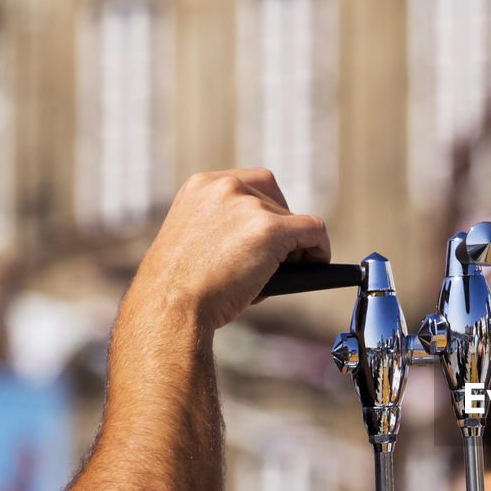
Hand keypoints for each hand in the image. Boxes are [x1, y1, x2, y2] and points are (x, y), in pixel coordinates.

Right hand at [132, 168, 329, 330]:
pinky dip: (320, 249)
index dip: (266, 210)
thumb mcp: (197, 240)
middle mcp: (225, 186)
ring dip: (295, 247)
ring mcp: (249, 206)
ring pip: (295, 220)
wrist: (170, 306)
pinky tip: (316, 266)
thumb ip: (226, 226)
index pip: (251, 184)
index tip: (268, 234)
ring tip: (277, 275)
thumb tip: (271, 239)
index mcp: (202, 185)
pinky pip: (314, 231)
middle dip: (282, 228)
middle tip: (279, 259)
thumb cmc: (180, 288)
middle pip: (276, 198)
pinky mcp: (270, 228)